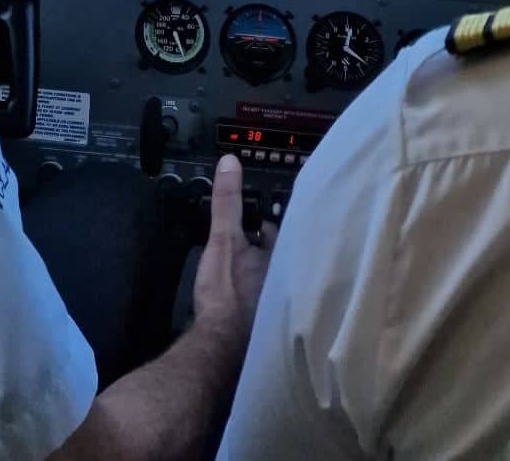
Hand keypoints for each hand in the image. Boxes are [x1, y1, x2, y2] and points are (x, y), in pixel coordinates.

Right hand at [192, 153, 275, 355]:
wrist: (219, 348)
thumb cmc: (227, 292)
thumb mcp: (223, 240)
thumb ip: (227, 202)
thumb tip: (230, 161)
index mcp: (284, 260)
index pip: (281, 232)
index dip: (267, 224)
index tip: (257, 217)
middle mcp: (291, 284)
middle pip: (280, 259)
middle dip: (269, 250)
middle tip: (254, 238)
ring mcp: (278, 309)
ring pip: (273, 282)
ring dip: (264, 274)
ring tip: (249, 265)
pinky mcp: (265, 330)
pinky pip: (262, 304)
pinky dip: (257, 298)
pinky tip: (245, 298)